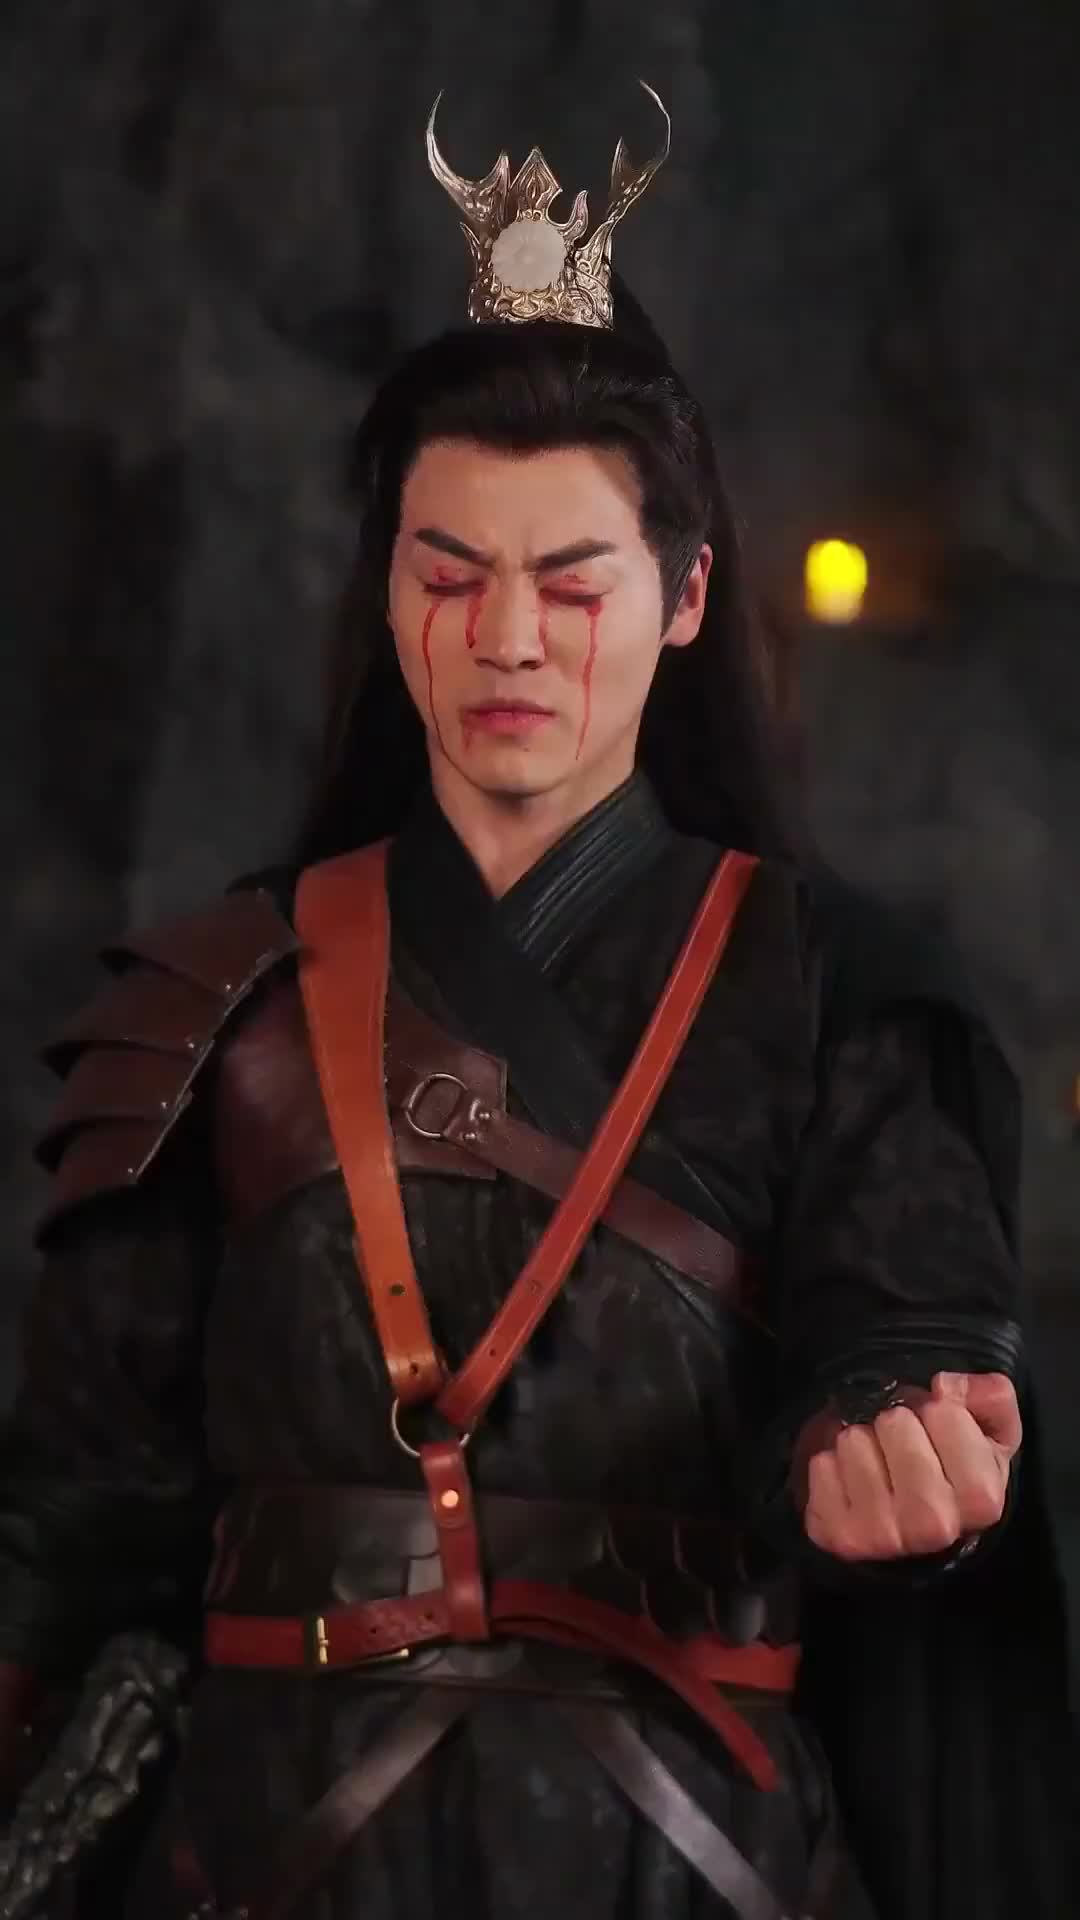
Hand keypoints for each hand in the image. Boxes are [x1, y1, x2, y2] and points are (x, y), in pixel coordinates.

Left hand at [800, 1371, 1020, 1561]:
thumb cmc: (954, 1471)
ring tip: (878, 1460)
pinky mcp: (839, 1536)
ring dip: (862, 1441)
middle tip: (902, 1443)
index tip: (938, 1427)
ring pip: (854, 1441)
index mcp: (981, 1499)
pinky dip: (831, 1462)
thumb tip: (945, 1386)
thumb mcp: (991, 1433)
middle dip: (897, 1422)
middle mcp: (934, 1525)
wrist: (914, 1526)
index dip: (940, 1409)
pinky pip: (821, 1466)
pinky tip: (851, 1479)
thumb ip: (992, 1398)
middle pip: (896, 1424)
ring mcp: (883, 1536)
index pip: (945, 1413)